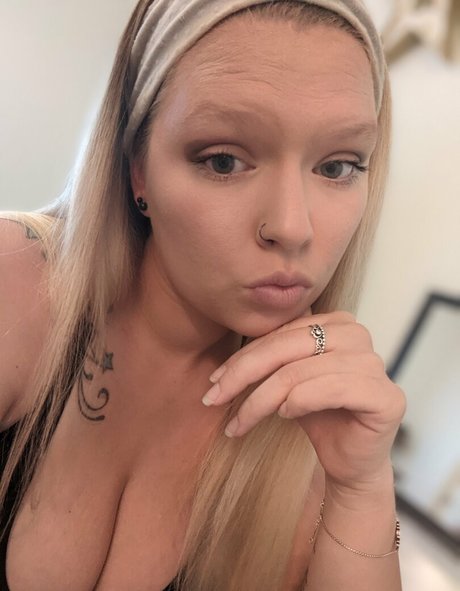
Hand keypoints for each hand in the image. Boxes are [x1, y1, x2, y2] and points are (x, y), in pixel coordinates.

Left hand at [202, 311, 406, 493]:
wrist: (349, 461)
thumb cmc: (317, 417)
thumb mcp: (286, 382)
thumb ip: (268, 361)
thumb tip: (220, 371)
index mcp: (337, 323)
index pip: (282, 333)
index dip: (244, 356)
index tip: (215, 381)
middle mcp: (359, 335)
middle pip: (287, 348)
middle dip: (243, 374)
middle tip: (213, 399)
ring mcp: (375, 364)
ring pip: (300, 372)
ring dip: (261, 399)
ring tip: (242, 421)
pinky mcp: (386, 396)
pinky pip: (331, 389)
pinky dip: (300, 401)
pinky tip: (285, 414)